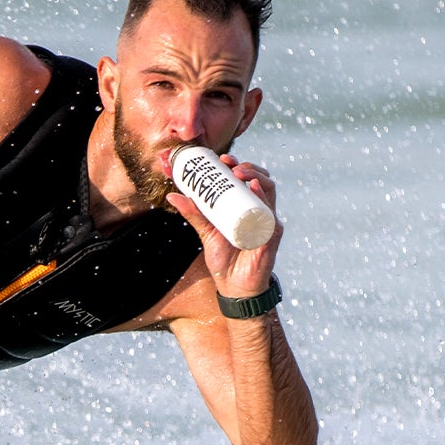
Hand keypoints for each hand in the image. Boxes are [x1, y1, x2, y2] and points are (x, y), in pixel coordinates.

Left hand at [164, 154, 280, 298]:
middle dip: (247, 167)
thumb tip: (172, 195)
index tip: (222, 158)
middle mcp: (259, 211)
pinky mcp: (271, 234)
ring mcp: (267, 221)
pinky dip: (264, 199)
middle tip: (230, 164)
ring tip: (239, 173)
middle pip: (260, 180)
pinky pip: (271, 213)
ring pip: (268, 191)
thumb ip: (193, 214)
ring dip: (256, 176)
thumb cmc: (224, 259)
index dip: (238, 165)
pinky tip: (255, 189)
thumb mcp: (206, 232)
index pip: (246, 180)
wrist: (234, 286)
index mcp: (246, 207)